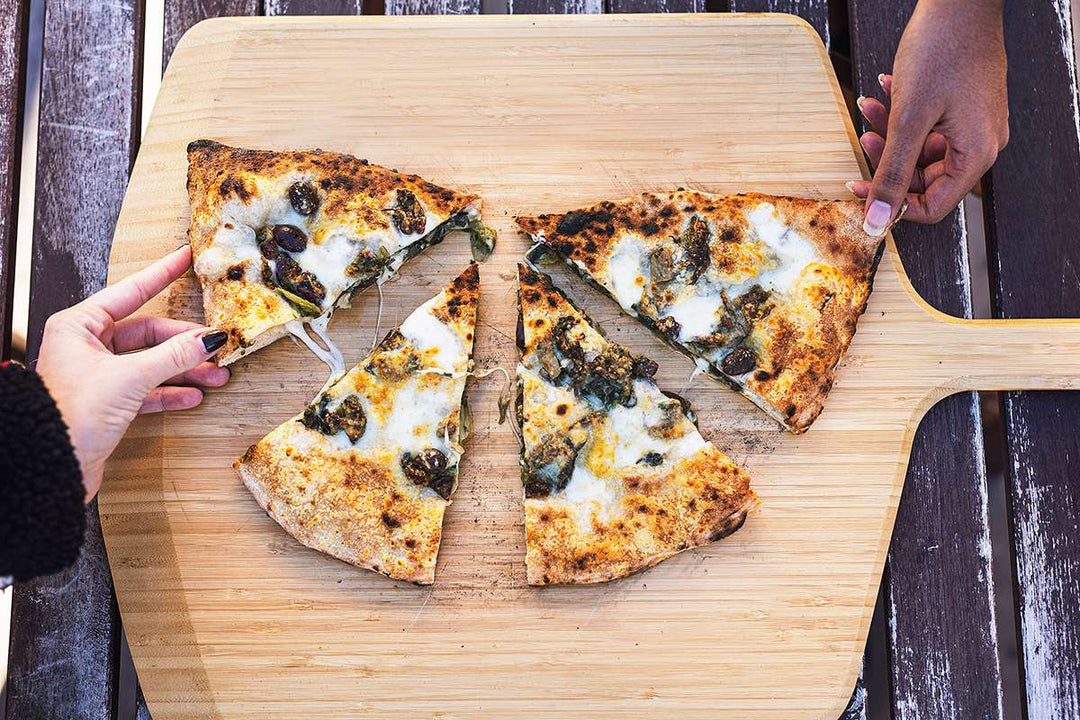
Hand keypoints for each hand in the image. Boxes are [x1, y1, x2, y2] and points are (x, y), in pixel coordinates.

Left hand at [35, 246, 229, 500]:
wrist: (51, 465)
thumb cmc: (71, 415)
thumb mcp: (129, 378)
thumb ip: (173, 356)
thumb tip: (209, 339)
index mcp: (79, 326)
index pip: (130, 291)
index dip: (161, 274)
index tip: (184, 258)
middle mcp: (86, 345)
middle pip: (147, 332)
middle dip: (185, 342)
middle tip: (216, 343)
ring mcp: (98, 374)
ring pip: (150, 362)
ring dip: (184, 369)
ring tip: (216, 374)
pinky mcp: (107, 401)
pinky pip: (146, 389)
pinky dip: (169, 392)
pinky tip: (193, 396)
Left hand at [847, 0, 1007, 235]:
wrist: (959, 0)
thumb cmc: (941, 51)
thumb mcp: (907, 120)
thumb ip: (891, 174)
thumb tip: (877, 223)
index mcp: (976, 155)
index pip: (932, 207)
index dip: (892, 203)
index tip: (860, 187)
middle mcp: (981, 144)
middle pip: (924, 179)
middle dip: (888, 160)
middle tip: (863, 138)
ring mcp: (973, 124)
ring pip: (920, 149)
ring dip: (890, 133)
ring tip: (869, 106)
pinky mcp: (962, 106)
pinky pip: (927, 126)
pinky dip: (902, 115)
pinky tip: (886, 91)